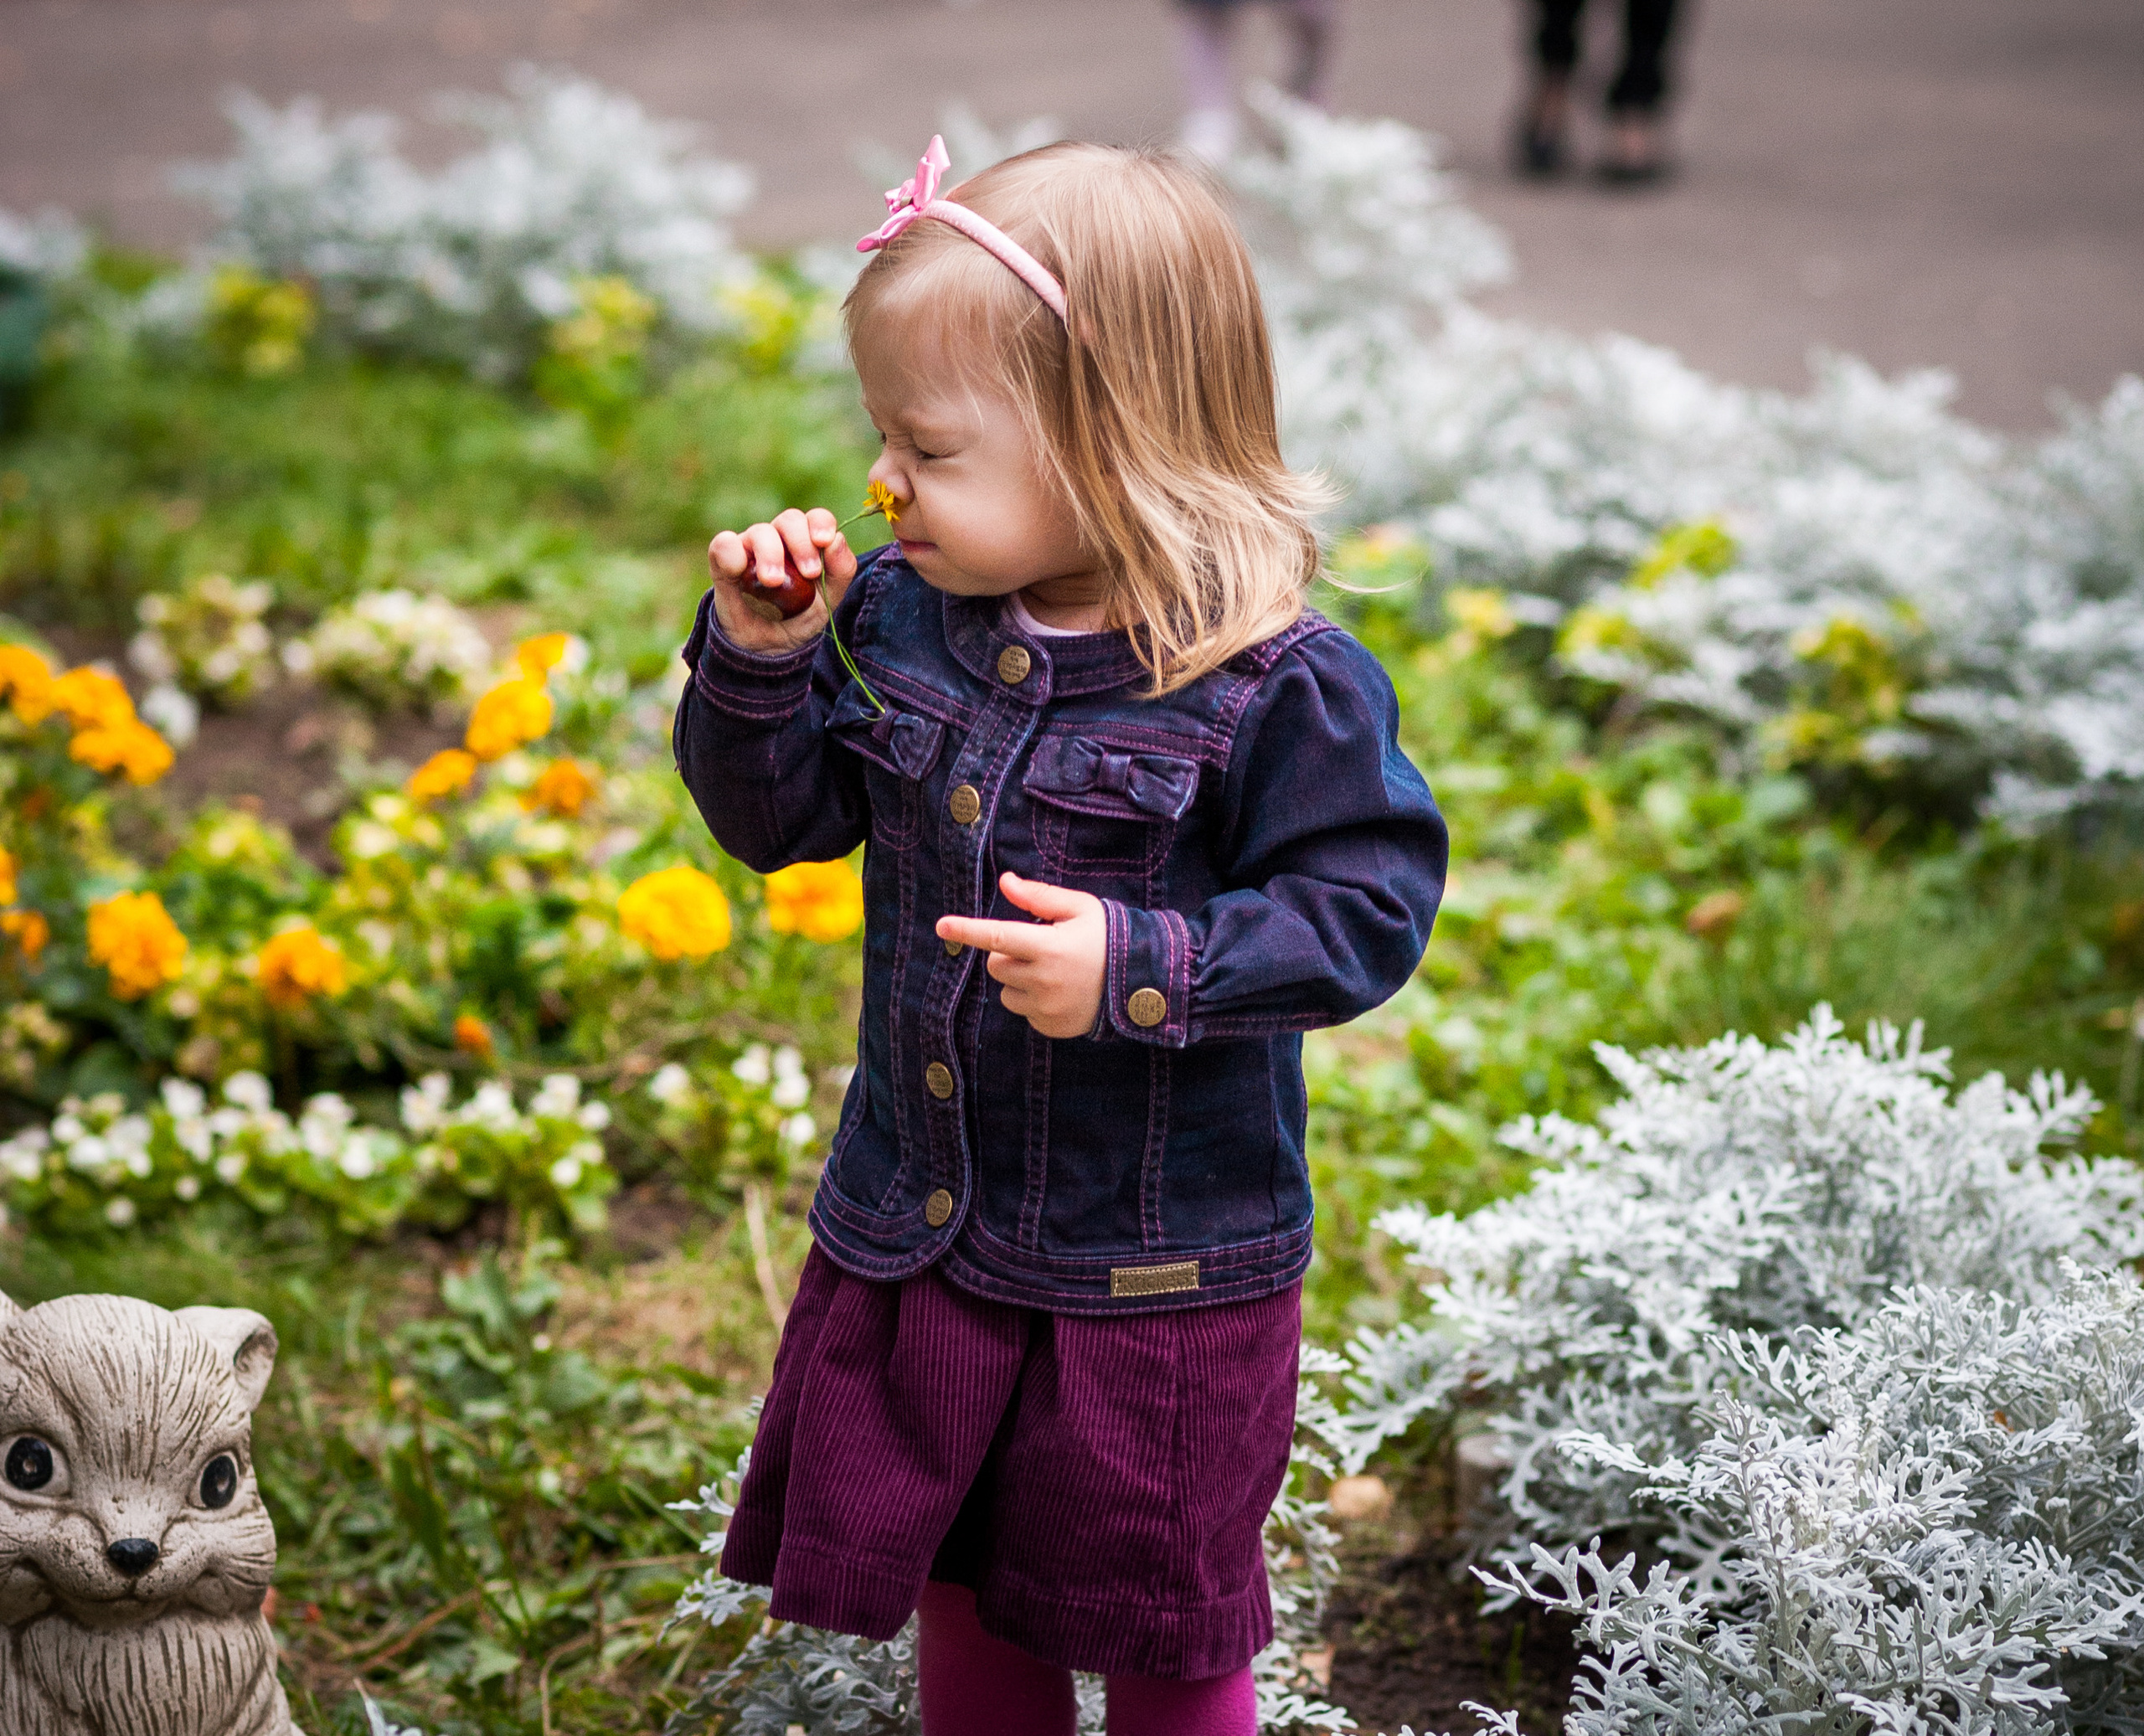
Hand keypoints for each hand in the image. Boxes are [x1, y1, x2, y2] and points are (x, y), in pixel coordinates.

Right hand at [708, 508, 857, 653]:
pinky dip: (731, 552)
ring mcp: (750, 549)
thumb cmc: (798, 618)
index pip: (816, 519)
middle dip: (802, 543)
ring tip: (773, 582)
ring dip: (771, 553)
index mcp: (806, 544)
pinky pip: (724, 544)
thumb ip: (841, 572)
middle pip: (790, 520)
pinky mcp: (723, 562)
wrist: (766, 648)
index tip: (824, 542)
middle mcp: (778, 540)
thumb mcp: (828, 602)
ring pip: (761, 531)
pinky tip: (738, 570)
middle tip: (809, 573)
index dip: (822, 524)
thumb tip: (836, 540)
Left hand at [937, 873, 1105, 1039]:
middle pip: (997, 965)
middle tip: (1039, 947)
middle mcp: (1044, 980)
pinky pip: (1023, 1011)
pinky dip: (1033, 1000)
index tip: (942, 925)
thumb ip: (1039, 897)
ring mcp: (1046, 1007)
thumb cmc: (1106, 937)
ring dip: (1019, 980)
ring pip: (1006, 991)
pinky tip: (1060, 991)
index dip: (968, 930)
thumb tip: (1006, 882)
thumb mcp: (1079, 908)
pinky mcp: (1049, 1026)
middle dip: (1008, 954)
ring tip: (1053, 971)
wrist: (1138, 983)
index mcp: (1049, 946)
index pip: (998, 936)